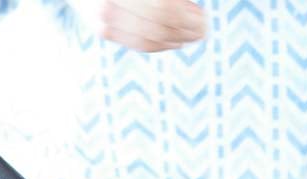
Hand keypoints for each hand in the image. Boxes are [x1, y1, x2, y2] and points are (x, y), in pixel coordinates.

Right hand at [71, 0, 207, 51]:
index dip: (186, 15)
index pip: (163, 8)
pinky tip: (176, 43)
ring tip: (193, 37)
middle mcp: (109, 3)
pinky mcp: (103, 31)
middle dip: (185, 30)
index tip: (203, 17)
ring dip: (177, 40)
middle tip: (203, 30)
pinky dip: (161, 46)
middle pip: (158, 25)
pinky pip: (138, 45)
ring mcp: (104, 19)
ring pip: (149, 39)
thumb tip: (193, 9)